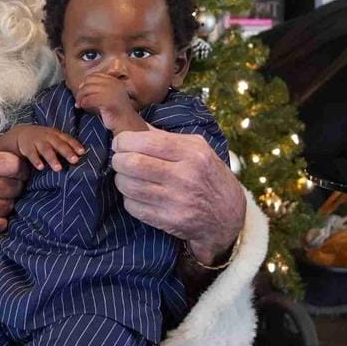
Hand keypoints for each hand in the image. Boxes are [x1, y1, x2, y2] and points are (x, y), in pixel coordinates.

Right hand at [0, 124, 84, 171]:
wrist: (21, 133)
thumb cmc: (43, 139)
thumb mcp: (54, 138)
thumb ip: (65, 145)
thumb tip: (82, 156)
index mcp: (56, 134)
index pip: (67, 139)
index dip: (75, 145)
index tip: (82, 152)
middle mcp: (48, 137)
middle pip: (58, 144)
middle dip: (67, 152)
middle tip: (75, 160)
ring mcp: (37, 141)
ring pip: (46, 150)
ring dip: (52, 159)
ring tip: (58, 169)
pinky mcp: (27, 147)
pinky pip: (32, 154)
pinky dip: (36, 160)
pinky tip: (41, 167)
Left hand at [75, 73, 145, 132]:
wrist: (127, 124)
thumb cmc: (116, 112)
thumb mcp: (110, 95)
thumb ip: (100, 88)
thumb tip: (82, 85)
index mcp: (114, 81)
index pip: (95, 75)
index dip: (86, 82)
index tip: (82, 90)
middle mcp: (113, 84)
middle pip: (89, 81)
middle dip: (81, 90)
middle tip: (79, 99)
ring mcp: (111, 91)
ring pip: (87, 89)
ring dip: (80, 97)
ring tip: (79, 105)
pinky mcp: (107, 101)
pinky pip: (89, 99)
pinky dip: (84, 103)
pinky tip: (83, 107)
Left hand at [111, 130, 244, 263]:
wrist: (229, 216)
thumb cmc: (209, 176)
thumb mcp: (197, 149)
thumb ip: (165, 137)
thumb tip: (132, 124)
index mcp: (192, 153)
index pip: (146, 142)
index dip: (124, 141)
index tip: (119, 143)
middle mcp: (185, 176)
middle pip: (133, 163)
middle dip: (118, 160)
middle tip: (119, 160)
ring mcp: (177, 201)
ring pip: (129, 186)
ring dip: (121, 180)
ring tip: (126, 177)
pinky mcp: (169, 221)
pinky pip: (133, 207)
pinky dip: (129, 199)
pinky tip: (136, 195)